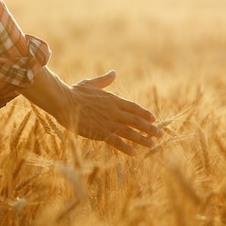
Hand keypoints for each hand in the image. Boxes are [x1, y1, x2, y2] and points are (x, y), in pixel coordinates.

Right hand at [20, 67, 162, 155]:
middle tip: (160, 134)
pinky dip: (126, 147)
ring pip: (130, 132)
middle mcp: (114, 112)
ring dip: (142, 139)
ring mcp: (108, 123)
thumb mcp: (92, 83)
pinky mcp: (100, 133)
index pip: (134, 108)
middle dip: (149, 128)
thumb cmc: (75, 92)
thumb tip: (114, 72)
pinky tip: (134, 153)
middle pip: (136, 121)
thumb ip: (104, 80)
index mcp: (113, 100)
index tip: (154, 119)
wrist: (64, 102)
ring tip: (152, 144)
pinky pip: (116, 142)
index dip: (145, 114)